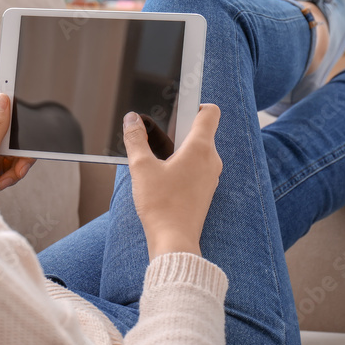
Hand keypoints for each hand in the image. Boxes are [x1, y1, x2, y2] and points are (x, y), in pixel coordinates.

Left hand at [0, 83, 35, 197]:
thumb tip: (3, 97)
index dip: (8, 94)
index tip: (22, 100)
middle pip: (11, 124)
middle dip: (19, 143)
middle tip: (18, 160)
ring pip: (15, 145)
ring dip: (17, 162)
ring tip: (6, 177)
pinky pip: (12, 160)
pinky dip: (12, 172)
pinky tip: (3, 182)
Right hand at [124, 105, 221, 259]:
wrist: (174, 241)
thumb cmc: (161, 205)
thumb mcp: (141, 167)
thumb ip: (136, 139)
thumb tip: (132, 119)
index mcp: (201, 148)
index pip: (210, 112)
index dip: (195, 104)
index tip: (178, 106)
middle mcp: (212, 160)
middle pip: (202, 131)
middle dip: (179, 130)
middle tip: (157, 139)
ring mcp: (211, 177)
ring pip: (199, 151)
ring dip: (180, 150)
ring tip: (157, 162)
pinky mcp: (206, 191)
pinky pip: (197, 168)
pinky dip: (183, 166)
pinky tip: (163, 179)